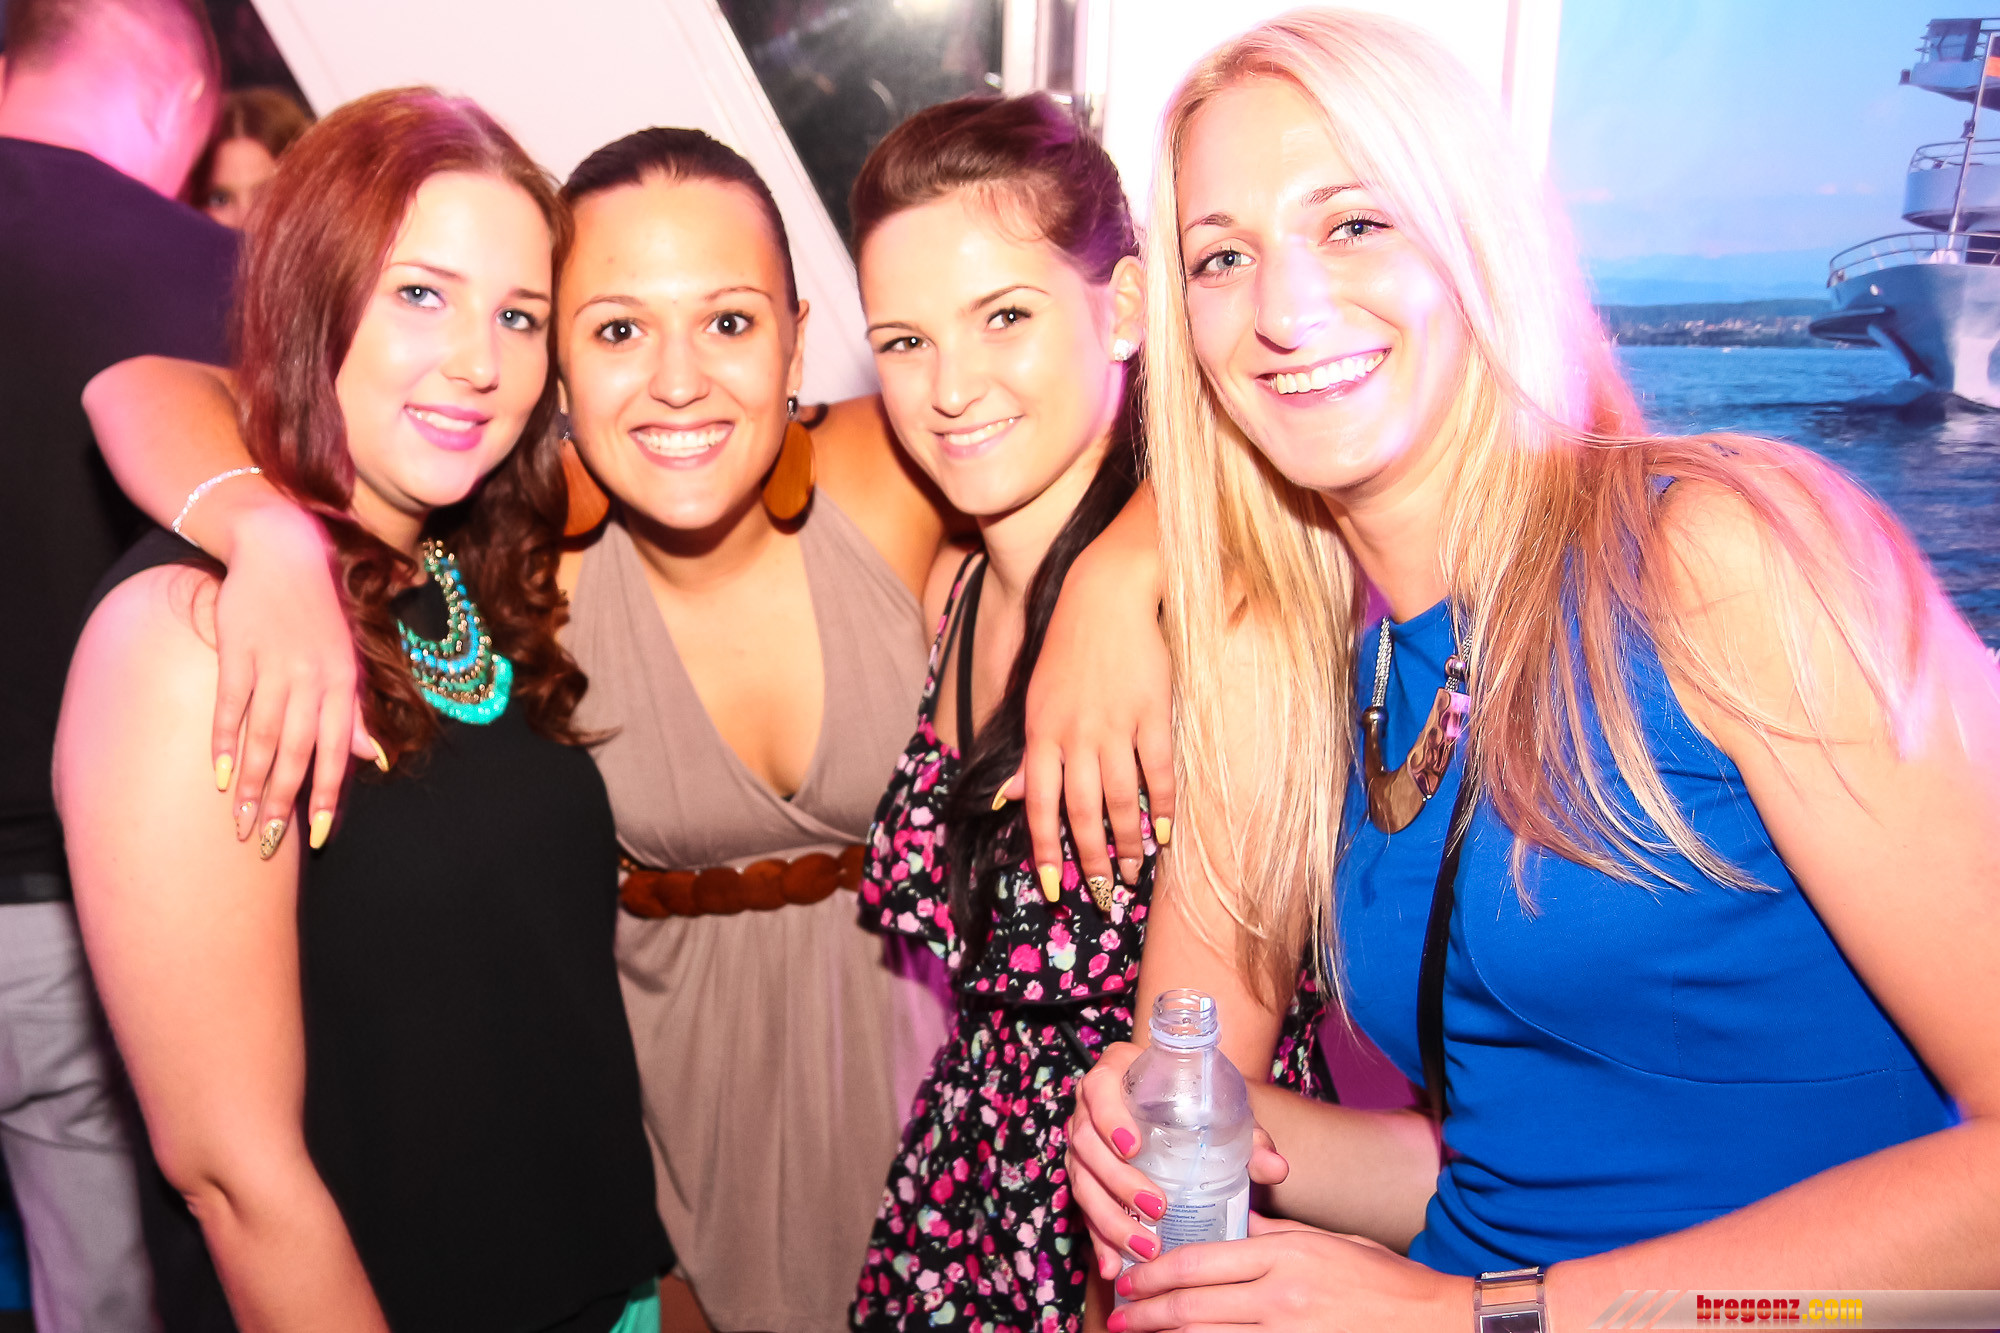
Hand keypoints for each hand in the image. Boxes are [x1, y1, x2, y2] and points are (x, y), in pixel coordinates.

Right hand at [212, 502, 373, 853]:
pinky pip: (231, 705)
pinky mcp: (239, 649)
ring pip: (262, 736)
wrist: (283, 549)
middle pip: (295, 752)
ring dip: (250, 783)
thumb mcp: (347, 660)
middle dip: (281, 801)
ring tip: (239, 821)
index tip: (317, 837)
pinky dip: (224, 742)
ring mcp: (275, 663)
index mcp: (344, 683)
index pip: (337, 752)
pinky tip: (219, 776)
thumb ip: (355, 713)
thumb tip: (375, 760)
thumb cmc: (319, 613)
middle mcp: (313, 677)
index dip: (327, 796)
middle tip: (265, 841)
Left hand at [1013, 498, 1171, 889]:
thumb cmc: (1067, 651)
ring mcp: (1115, 723)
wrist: (1104, 596)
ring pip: (1120, 798)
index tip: (1053, 888)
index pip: (1039, 806)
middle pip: (1081, 812)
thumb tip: (1006, 800)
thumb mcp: (1035, 702)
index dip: (1045, 852)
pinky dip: (1161, 804)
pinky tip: (1164, 833)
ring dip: (1129, 843)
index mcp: (1041, 734)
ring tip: (1135, 873)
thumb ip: (1027, 756)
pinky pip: (1157, 769)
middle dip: (1091, 860)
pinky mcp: (1152, 710)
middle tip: (1102, 894)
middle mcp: (1075, 734)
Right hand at [1065, 1042, 1289, 1278]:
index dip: (1110, 1119)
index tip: (1134, 1147)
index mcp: (1116, 1073)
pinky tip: (1113, 1266)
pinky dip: (1098, 1240)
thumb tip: (1276, 1169)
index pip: (1099, 1090)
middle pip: (1087, 1145)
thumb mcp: (1222, 1108)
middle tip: (1158, 1209)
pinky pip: (1083, 1210)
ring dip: (1110, 1220)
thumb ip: (1248, 1137)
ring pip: (1082, 1182)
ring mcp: (1083, 1145)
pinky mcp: (1085, 1177)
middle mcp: (1089, 1108)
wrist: (1178, 1103)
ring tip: (1146, 1248)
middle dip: (1119, 1183)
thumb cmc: (1197, 1100)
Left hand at [1107, 1216, 1468, 1332]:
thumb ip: (1272, 1235)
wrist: (1435, 1322)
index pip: (1201, 1261)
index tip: (1131, 1279)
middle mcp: (1282, 1295)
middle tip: (1119, 1314)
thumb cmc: (1382, 1280)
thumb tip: (1230, 1223)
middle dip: (1148, 1312)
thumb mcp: (1324, 1243)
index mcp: (1286, 1254)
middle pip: (1194, 1305)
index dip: (1157, 1273)